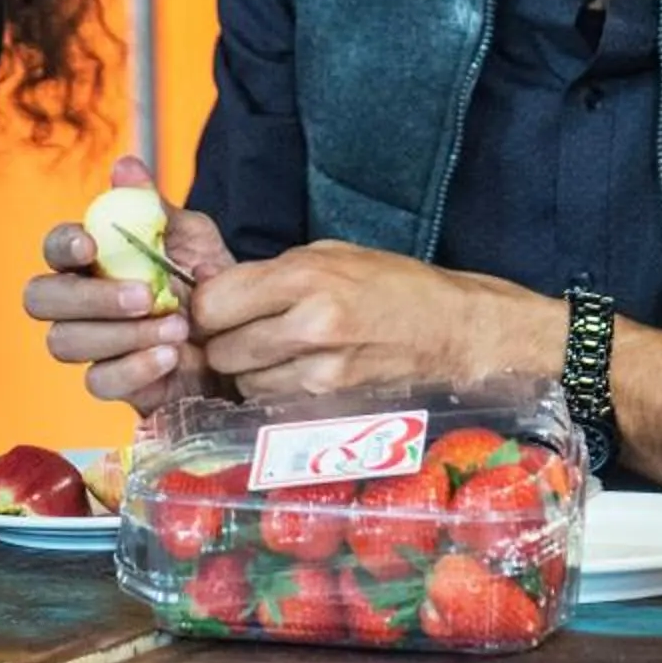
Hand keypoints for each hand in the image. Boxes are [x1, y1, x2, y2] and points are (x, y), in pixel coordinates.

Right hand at [23, 156, 237, 410]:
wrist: (245, 335)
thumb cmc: (208, 280)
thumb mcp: (192, 237)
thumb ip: (154, 208)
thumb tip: (125, 167)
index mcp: (94, 259)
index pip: (54, 248)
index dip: (63, 246)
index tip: (90, 246)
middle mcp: (81, 302)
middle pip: (42, 300)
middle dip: (88, 298)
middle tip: (143, 296)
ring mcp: (94, 345)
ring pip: (65, 342)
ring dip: (121, 334)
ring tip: (177, 325)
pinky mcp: (115, 383)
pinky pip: (99, 382)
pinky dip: (135, 368)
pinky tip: (170, 356)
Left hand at [191, 241, 560, 401]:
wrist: (456, 331)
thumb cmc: (394, 286)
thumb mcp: (333, 256)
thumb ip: (273, 275)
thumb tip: (212, 292)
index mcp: (306, 277)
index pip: (212, 303)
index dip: (206, 307)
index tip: (218, 306)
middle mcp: (309, 326)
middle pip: (220, 348)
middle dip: (224, 341)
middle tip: (247, 331)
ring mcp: (320, 373)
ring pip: (242, 383)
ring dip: (248, 371)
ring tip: (281, 351)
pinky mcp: (330, 407)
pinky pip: (271, 404)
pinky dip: (273, 393)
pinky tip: (297, 374)